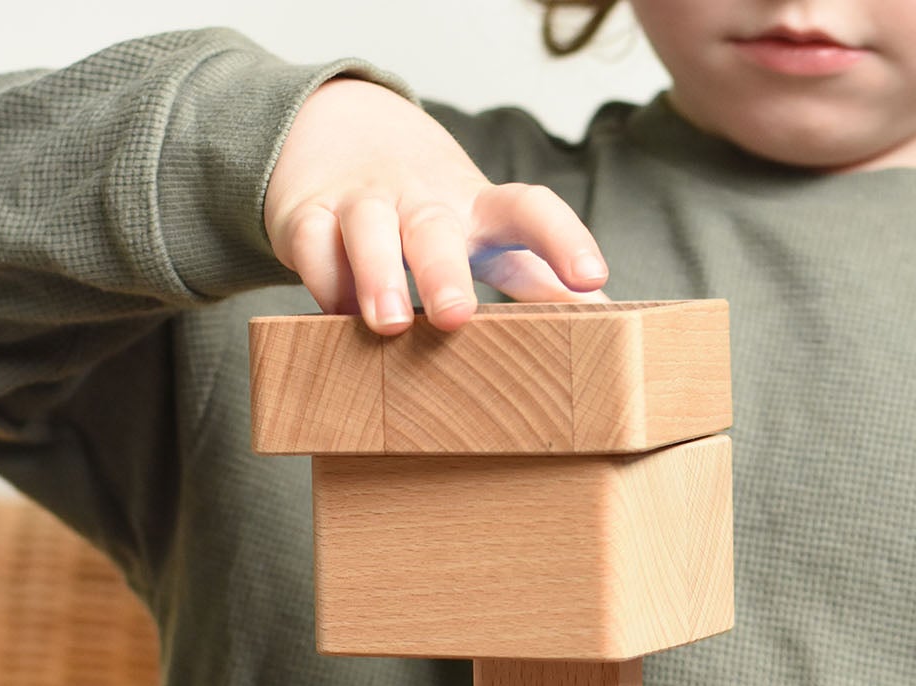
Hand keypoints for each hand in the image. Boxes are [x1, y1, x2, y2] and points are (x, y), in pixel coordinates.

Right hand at [264, 79, 608, 331]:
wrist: (334, 132)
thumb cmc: (427, 205)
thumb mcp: (485, 233)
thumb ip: (536, 276)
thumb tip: (607, 316)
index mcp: (475, 208)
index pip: (528, 210)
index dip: (563, 240)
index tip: (593, 279)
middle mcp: (421, 199)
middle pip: (435, 227)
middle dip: (444, 271)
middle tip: (457, 317)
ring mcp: (363, 202)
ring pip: (367, 229)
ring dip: (376, 275)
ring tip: (389, 323)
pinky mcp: (307, 214)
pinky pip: (311, 244)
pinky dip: (323, 280)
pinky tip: (338, 316)